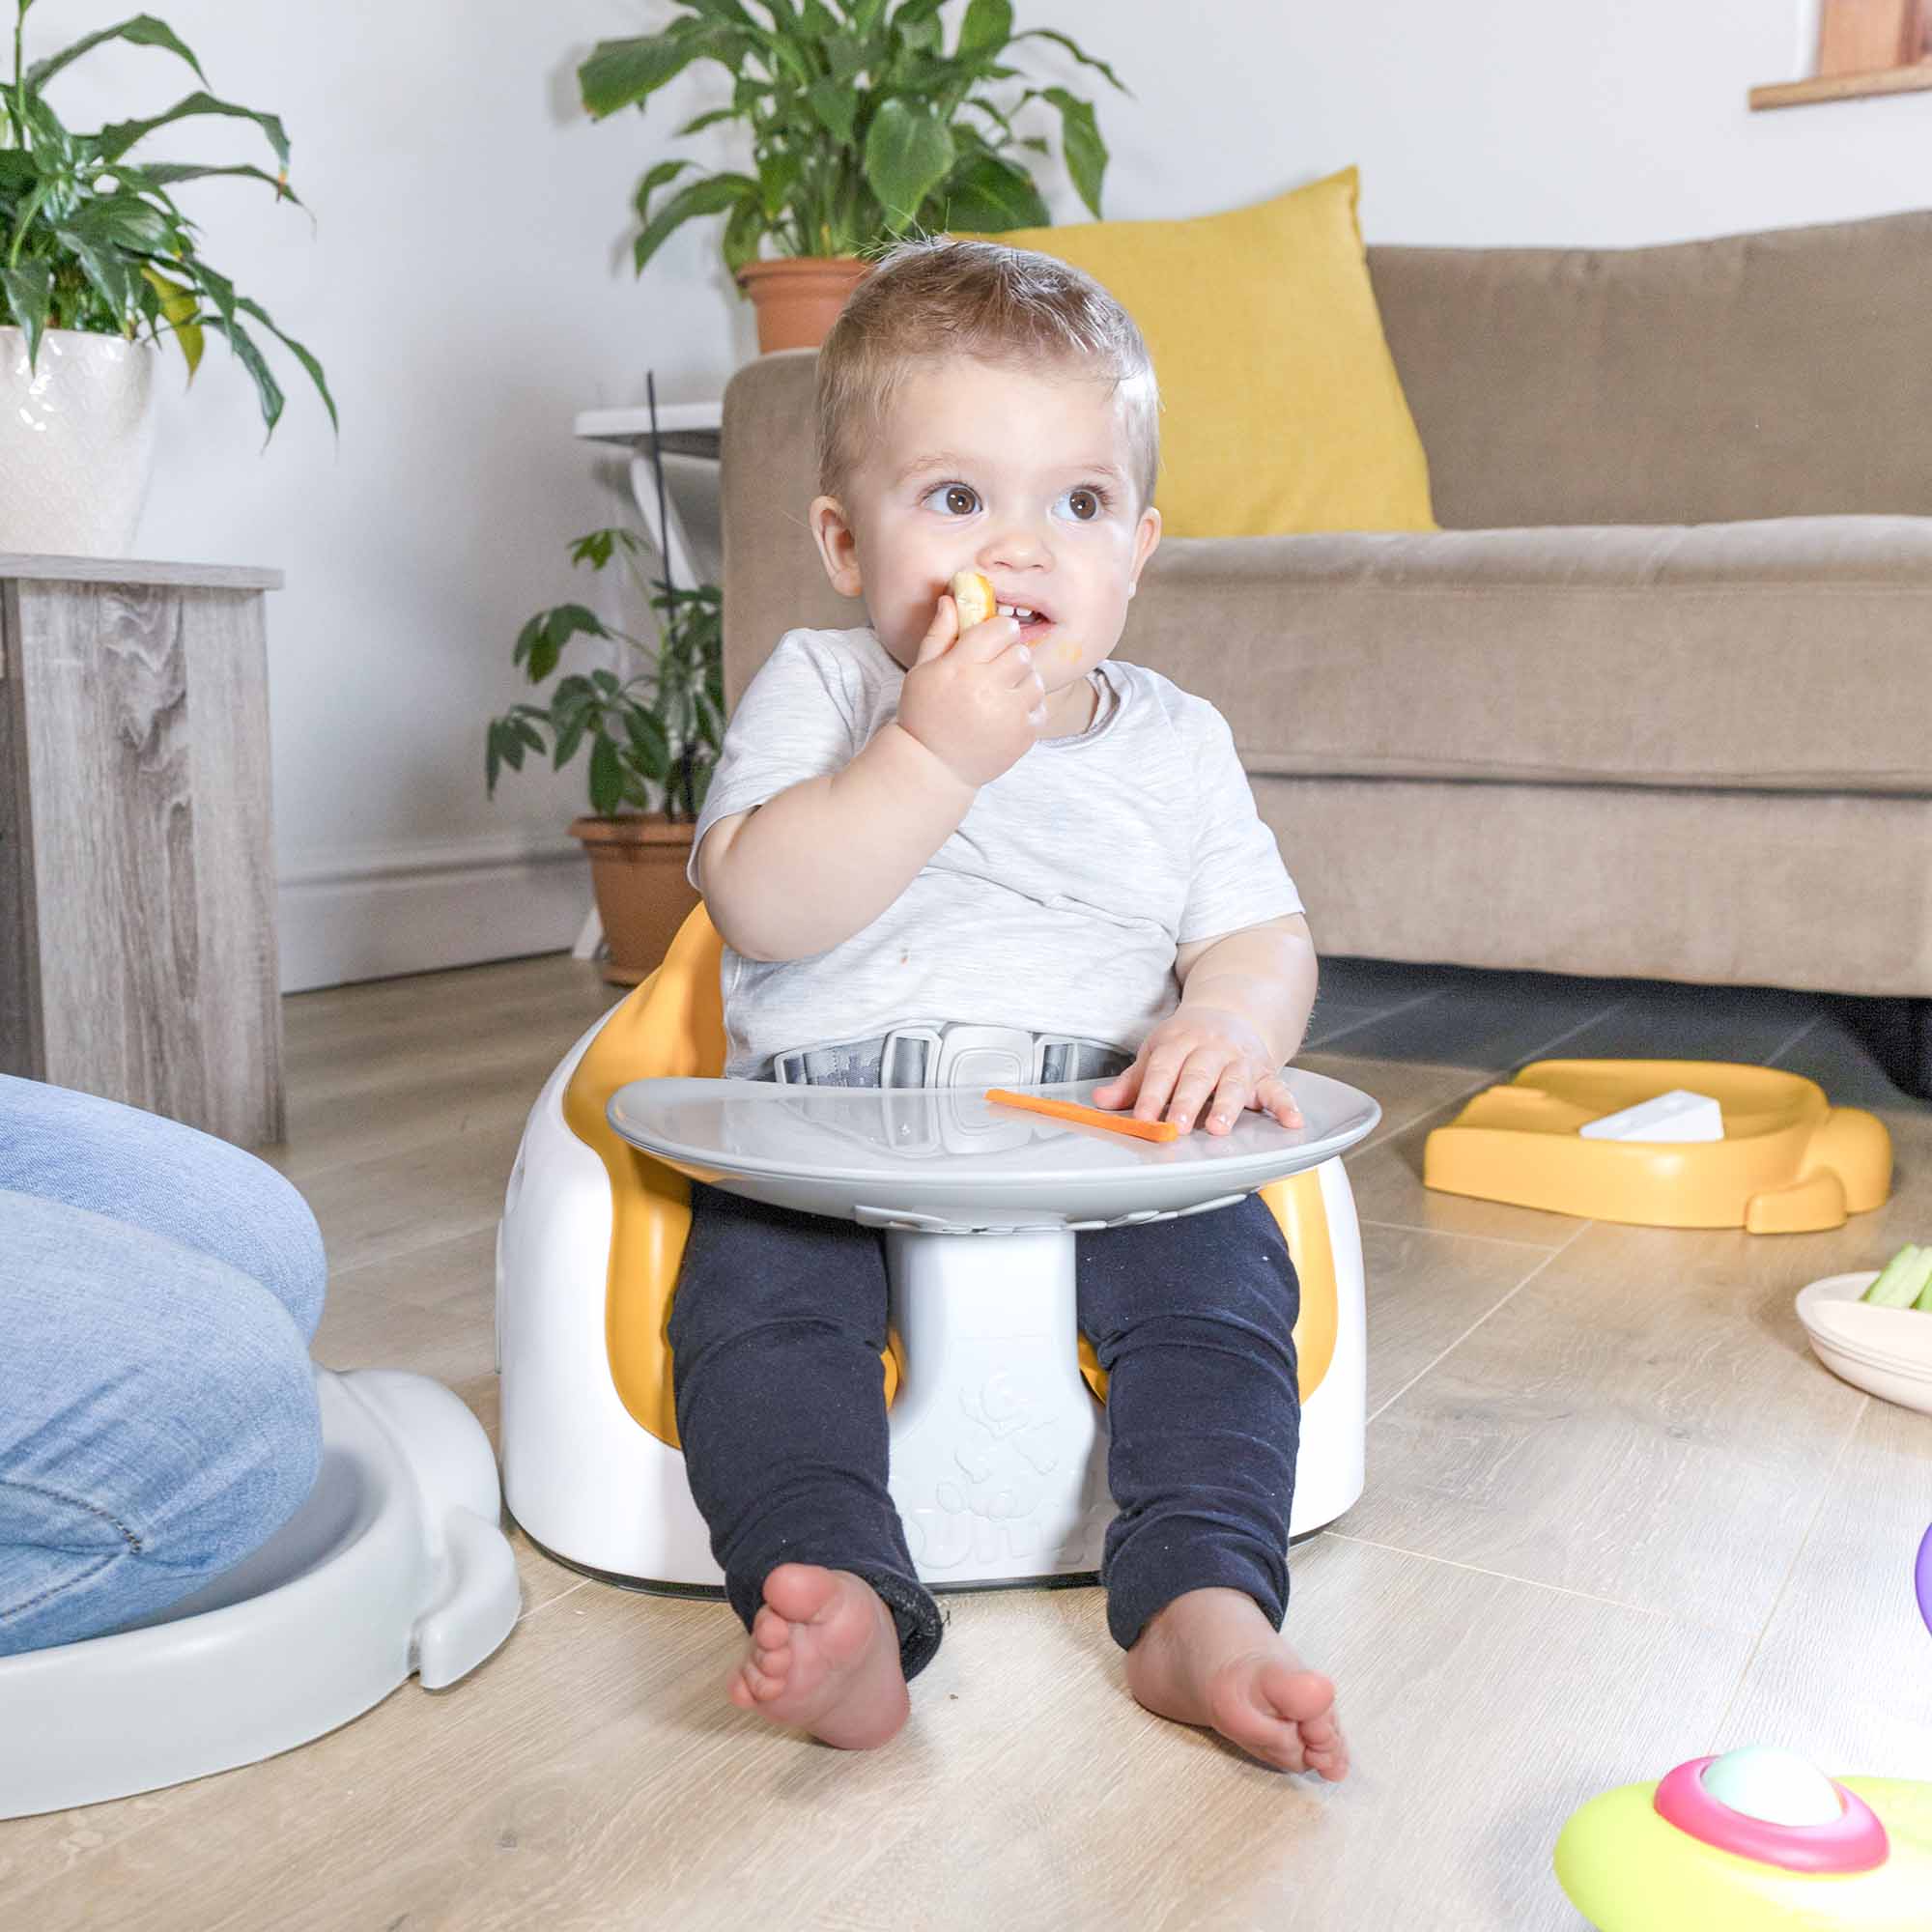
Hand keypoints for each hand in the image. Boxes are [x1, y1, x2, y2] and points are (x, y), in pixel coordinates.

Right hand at [896, 592, 1048, 788]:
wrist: (933, 767)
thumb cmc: (924, 714)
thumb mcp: (922, 671)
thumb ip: (940, 633)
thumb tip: (951, 598)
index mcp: (962, 667)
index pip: (1001, 629)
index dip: (1000, 631)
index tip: (994, 640)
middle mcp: (988, 688)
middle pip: (1020, 652)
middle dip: (1010, 656)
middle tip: (996, 670)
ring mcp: (1009, 714)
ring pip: (1034, 678)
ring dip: (1021, 682)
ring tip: (1001, 694)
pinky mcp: (1024, 735)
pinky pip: (1040, 706)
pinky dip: (1028, 708)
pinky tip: (1007, 714)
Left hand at [1091, 1005, 1304, 1135]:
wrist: (1231, 1013)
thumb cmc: (1187, 1040)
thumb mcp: (1157, 1052)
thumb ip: (1132, 1082)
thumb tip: (1101, 1103)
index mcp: (1178, 1043)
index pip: (1162, 1070)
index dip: (1151, 1095)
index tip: (1143, 1118)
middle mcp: (1210, 1050)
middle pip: (1197, 1076)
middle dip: (1187, 1102)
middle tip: (1178, 1125)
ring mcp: (1238, 1061)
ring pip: (1233, 1083)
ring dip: (1227, 1107)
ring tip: (1219, 1128)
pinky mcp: (1264, 1073)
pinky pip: (1278, 1089)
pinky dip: (1287, 1105)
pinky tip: (1292, 1122)